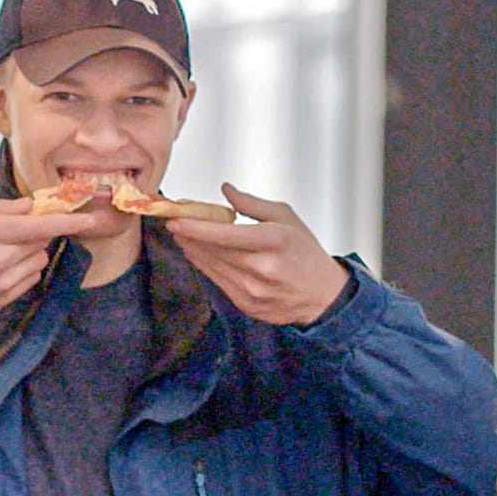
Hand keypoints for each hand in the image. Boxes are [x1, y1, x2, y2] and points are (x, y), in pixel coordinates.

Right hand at [0, 198, 123, 323]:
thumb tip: (29, 206)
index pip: (41, 225)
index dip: (69, 222)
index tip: (89, 219)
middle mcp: (1, 257)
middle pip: (43, 240)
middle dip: (37, 232)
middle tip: (14, 231)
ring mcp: (4, 281)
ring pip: (39, 260)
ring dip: (30, 252)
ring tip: (1, 253)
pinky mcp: (5, 299)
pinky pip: (30, 278)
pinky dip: (23, 270)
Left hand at [167, 183, 348, 325]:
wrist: (323, 296)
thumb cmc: (306, 254)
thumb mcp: (287, 218)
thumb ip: (252, 204)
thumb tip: (226, 191)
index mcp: (274, 241)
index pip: (225, 234)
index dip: (196, 228)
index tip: (177, 219)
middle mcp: (262, 268)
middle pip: (213, 250)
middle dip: (189, 236)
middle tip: (174, 223)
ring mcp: (253, 290)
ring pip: (211, 266)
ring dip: (193, 250)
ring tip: (182, 237)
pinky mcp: (246, 304)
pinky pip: (218, 282)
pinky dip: (205, 266)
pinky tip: (198, 255)